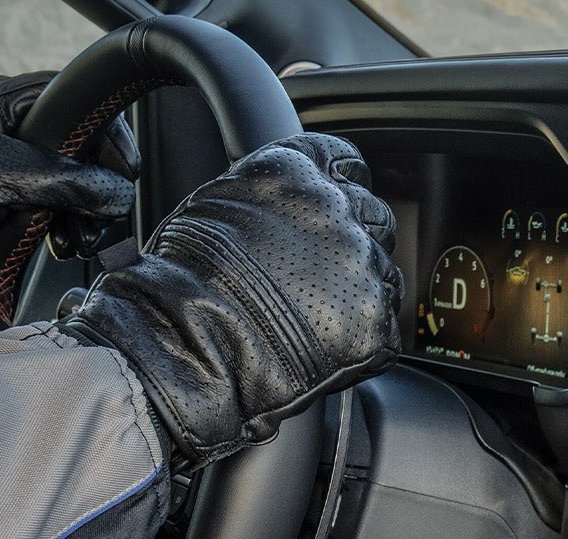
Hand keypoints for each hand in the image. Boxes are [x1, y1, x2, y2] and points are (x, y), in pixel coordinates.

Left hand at [0, 72, 138, 337]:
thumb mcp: (0, 178)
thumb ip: (64, 181)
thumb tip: (116, 192)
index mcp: (1, 101)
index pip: (73, 102)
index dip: (106, 132)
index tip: (124, 167)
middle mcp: (9, 125)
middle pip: (80, 145)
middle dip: (97, 183)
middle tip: (103, 212)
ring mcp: (12, 160)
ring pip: (73, 178)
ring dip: (85, 210)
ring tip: (80, 237)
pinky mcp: (12, 193)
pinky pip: (57, 202)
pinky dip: (68, 223)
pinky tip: (65, 241)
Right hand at [58, 133, 402, 465]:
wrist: (187, 341)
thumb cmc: (182, 278)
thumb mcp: (214, 204)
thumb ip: (267, 196)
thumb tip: (280, 205)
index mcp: (297, 170)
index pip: (346, 161)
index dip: (341, 187)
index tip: (335, 206)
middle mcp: (338, 207)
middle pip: (373, 217)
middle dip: (352, 243)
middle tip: (317, 276)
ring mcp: (361, 264)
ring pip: (384, 272)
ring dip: (358, 291)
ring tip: (313, 319)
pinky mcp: (374, 320)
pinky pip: (384, 328)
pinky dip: (362, 340)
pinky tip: (325, 348)